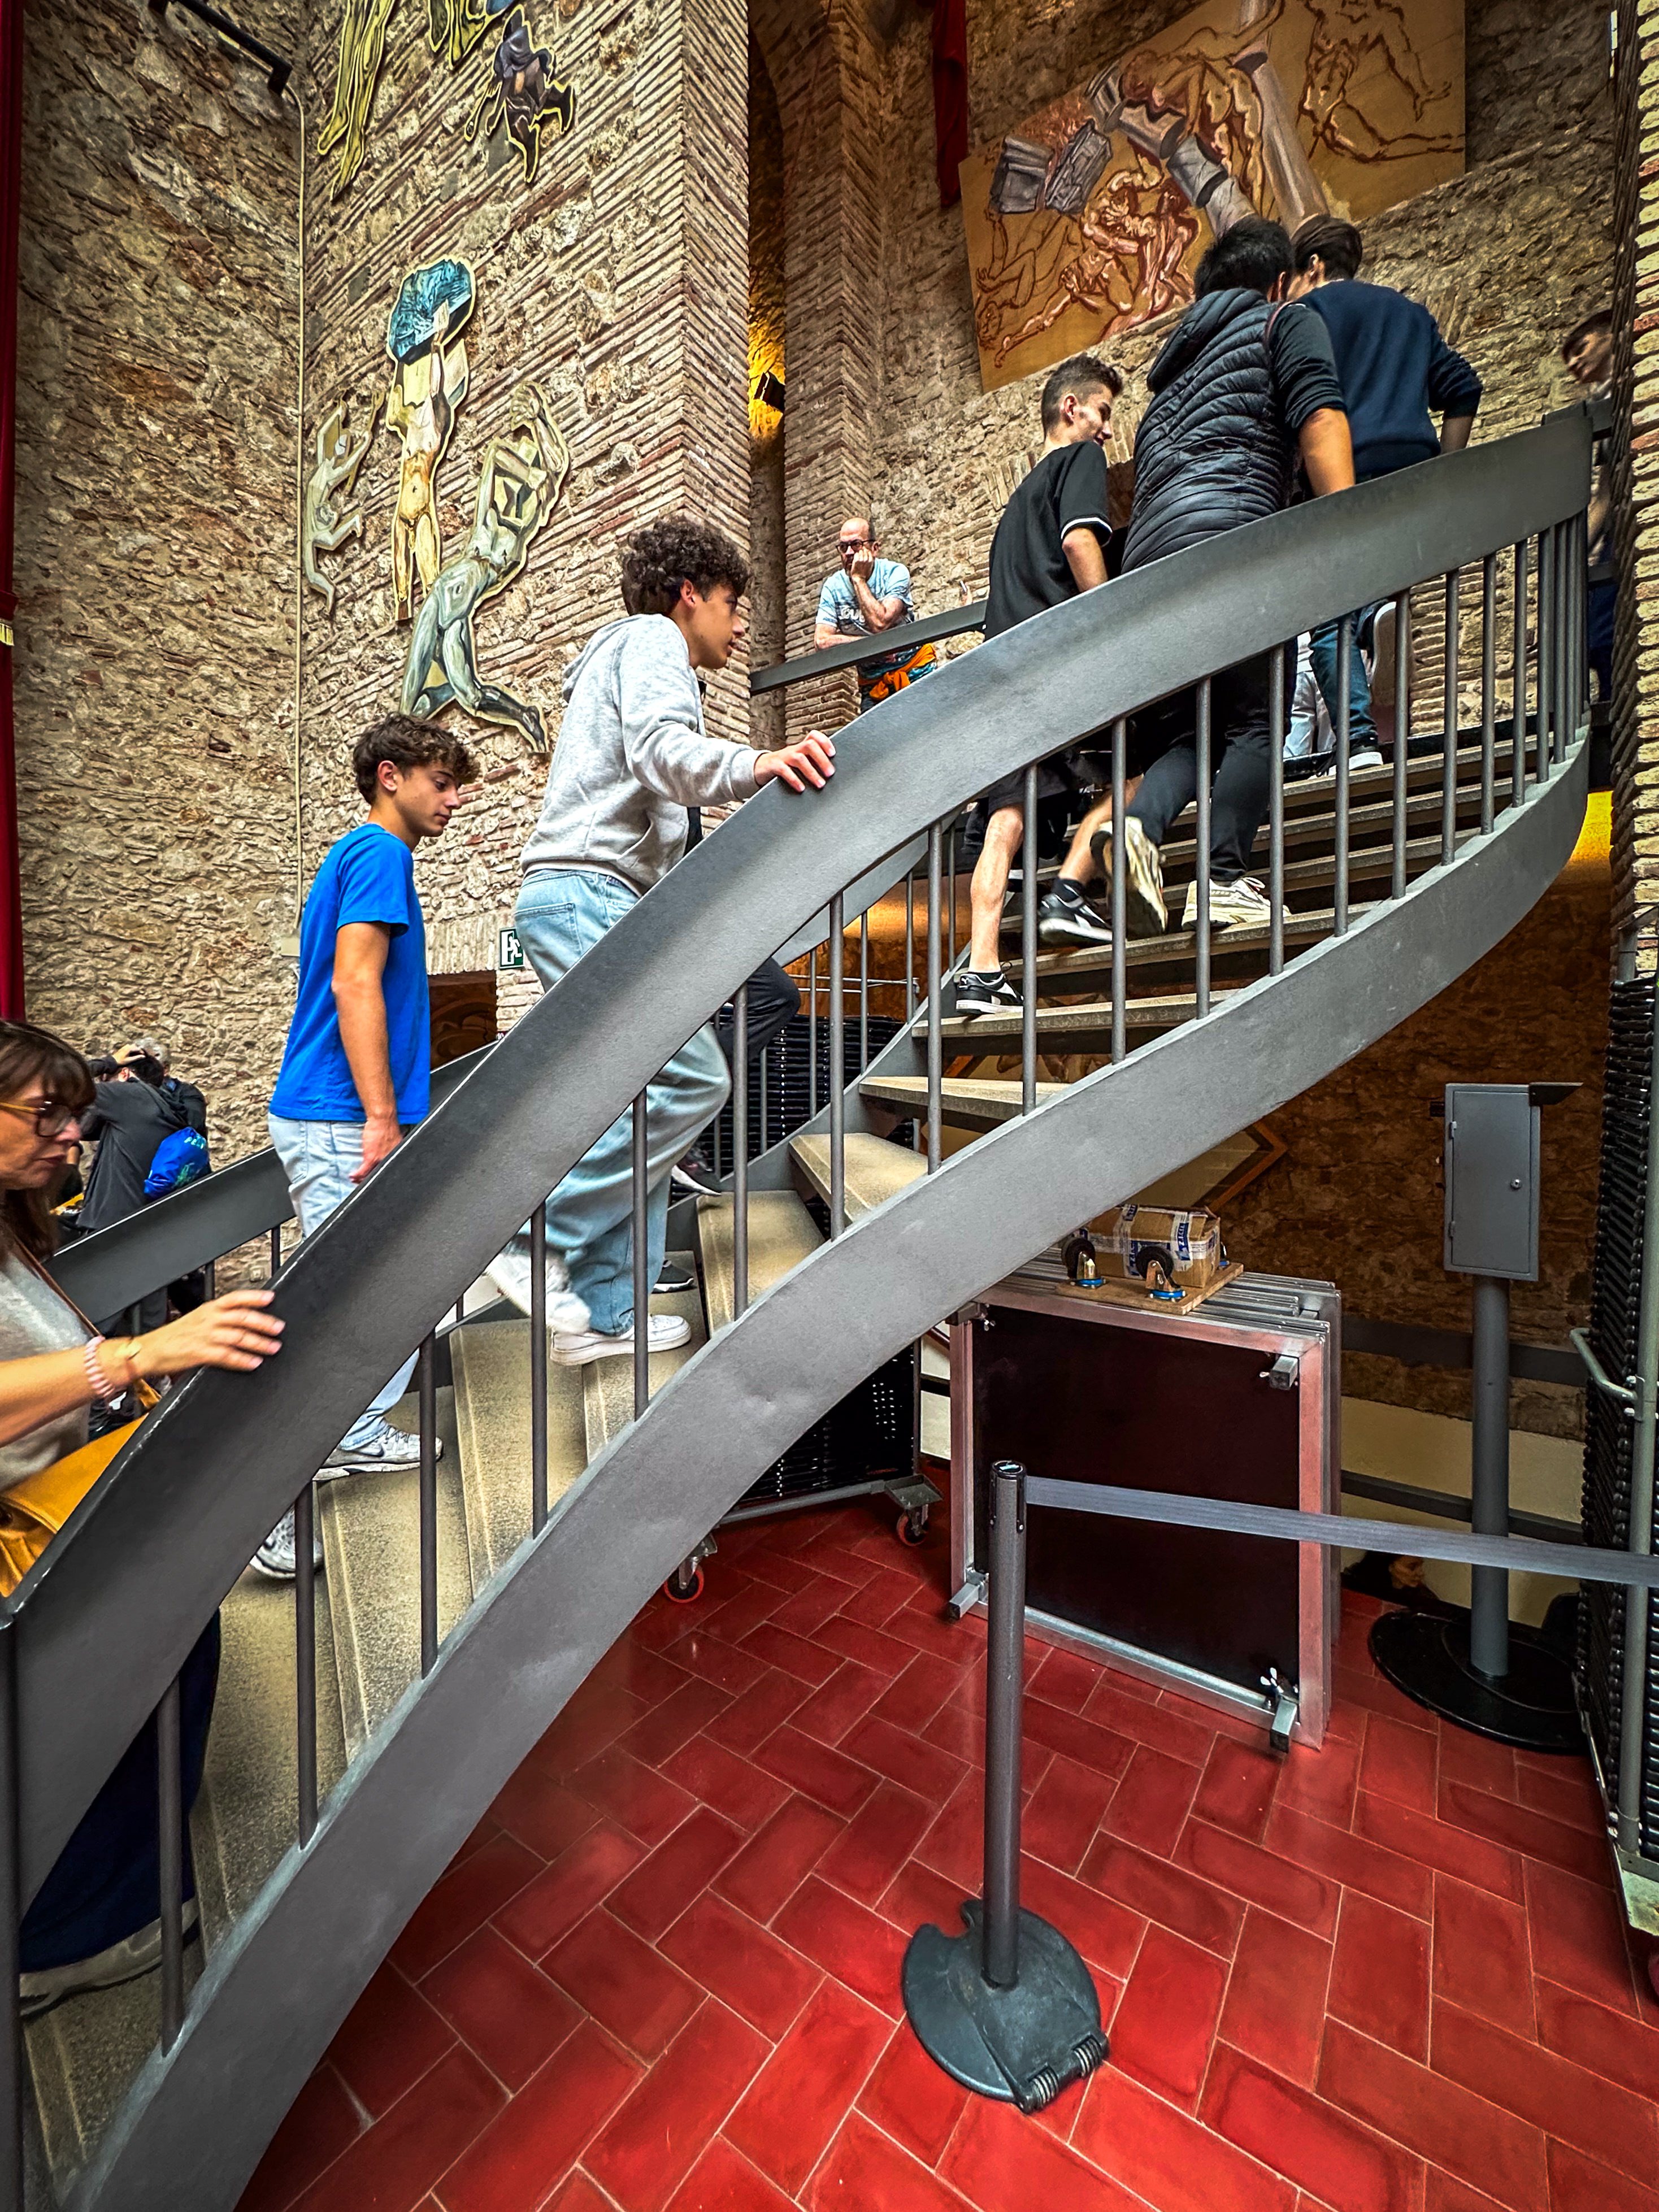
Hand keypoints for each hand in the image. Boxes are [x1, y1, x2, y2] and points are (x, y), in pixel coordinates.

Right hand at [131, 1290, 283, 1379]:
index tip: (271, 1298)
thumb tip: (240, 1321)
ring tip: (272, 1347)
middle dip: (263, 1322)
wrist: (149, 1350)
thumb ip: (217, 1319)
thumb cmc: (172, 1337)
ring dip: (258, 1342)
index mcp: (208, 1309)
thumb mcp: (196, 1320)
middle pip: (241, 1317)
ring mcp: (205, 1336)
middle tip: (278, 1327)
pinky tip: (253, 1362)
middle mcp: (208, 1320)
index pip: (235, 1298)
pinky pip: (226, 1356)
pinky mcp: (200, 1353)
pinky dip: (242, 1360)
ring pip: (238, 1336)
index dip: (254, 1297)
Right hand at [354, 1113, 402, 1182]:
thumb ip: (392, 1148)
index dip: (381, 1175)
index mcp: (396, 1155)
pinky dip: (357, 1174)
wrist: (383, 1119)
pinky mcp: (371, 1157)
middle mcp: (390, 1159)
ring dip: (361, 1179)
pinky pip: (363, 1170)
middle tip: (363, 1181)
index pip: (388, 1169)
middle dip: (370, 1179)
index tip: (375, 1176)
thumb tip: (388, 1150)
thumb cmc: (387, 1126)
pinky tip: (352, 1176)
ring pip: (370, 1174)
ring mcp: (381, 1159)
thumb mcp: (394, 1139)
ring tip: (356, 1180)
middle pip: (380, 1174)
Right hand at [756, 732, 835, 792]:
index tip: (833, 754)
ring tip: (820, 784)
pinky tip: (801, 788)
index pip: (813, 736)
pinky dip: (794, 779)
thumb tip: (831, 774)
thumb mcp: (798, 763)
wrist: (759, 769)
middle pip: (810, 745)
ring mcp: (783, 757)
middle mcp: (793, 749)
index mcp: (801, 748)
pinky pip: (784, 770)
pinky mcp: (773, 766)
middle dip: (822, 759)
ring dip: (812, 772)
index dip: (824, 742)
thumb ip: (812, 764)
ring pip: (799, 758)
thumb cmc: (784, 768)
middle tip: (830, 774)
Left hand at [849, 546, 875, 582]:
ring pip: (860, 551)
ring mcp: (861, 559)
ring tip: (858, 558)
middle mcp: (866, 559)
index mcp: (871, 561)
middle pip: (864, 550)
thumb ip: (870, 560)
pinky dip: (855, 555)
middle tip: (860, 556)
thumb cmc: (864, 573)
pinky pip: (856, 554)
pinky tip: (855, 559)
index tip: (864, 554)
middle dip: (862, 552)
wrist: (859, 578)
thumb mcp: (870, 566)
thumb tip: (869, 553)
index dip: (866, 552)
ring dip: (858, 554)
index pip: (869, 551)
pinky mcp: (856, 560)